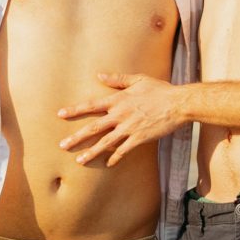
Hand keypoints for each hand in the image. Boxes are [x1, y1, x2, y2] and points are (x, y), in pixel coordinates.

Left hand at [58, 72, 189, 166]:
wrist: (178, 104)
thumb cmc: (159, 89)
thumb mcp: (138, 79)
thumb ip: (118, 79)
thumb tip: (99, 75)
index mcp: (118, 100)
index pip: (91, 105)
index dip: (75, 110)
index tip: (60, 114)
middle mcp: (120, 115)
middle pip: (94, 128)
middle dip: (77, 137)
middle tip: (62, 146)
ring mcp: (129, 128)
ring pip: (105, 142)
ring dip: (91, 152)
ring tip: (79, 161)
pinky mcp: (139, 138)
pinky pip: (124, 150)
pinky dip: (115, 157)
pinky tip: (108, 164)